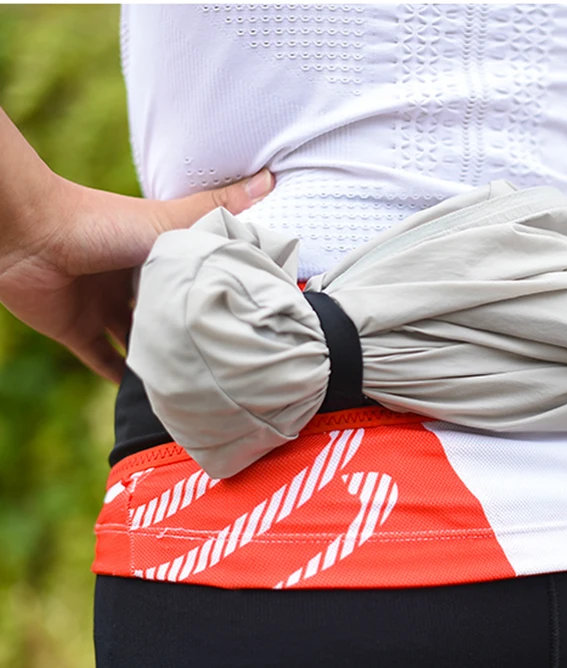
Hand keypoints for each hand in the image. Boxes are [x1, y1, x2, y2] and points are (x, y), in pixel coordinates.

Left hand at [0, 169, 273, 382]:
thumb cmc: (105, 223)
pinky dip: (122, 380)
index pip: (194, 278)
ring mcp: (104, 307)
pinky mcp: (77, 330)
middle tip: (232, 359)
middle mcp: (132, 282)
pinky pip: (103, 361)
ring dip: (163, 360)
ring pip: (141, 341)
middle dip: (193, 332)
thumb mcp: (173, 220)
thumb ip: (220, 206)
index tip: (254, 317)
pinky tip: (150, 398)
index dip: (221, 296)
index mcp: (155, 255)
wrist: (33, 236)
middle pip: (169, 312)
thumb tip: (271, 178)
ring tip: (200, 385)